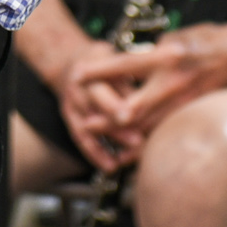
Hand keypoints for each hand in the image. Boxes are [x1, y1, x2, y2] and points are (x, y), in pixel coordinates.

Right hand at [45, 41, 140, 170]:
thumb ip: (133, 81)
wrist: (71, 62)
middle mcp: (77, 83)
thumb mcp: (119, 60)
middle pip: (96, 106)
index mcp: (91, 63)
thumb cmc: (107, 60)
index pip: (105, 85)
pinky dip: (95, 154)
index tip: (131, 116)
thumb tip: (157, 102)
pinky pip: (81, 138)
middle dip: (116, 125)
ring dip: (110, 141)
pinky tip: (111, 166)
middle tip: (138, 141)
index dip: (116, 103)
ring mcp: (70, 101)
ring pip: (89, 126)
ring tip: (129, 159)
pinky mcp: (69, 117)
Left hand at [69, 24, 226, 147]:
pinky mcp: (190, 115)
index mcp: (166, 56)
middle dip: (106, 118)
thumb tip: (127, 64)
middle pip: (132, 107)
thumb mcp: (175, 37)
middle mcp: (173, 82)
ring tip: (101, 141)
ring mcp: (183, 102)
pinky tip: (128, 152)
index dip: (100, 72)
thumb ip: (150, 54)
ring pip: (146, 126)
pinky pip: (163, 133)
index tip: (79, 75)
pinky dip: (144, 144)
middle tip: (83, 123)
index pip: (125, 65)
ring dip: (121, 135)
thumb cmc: (206, 41)